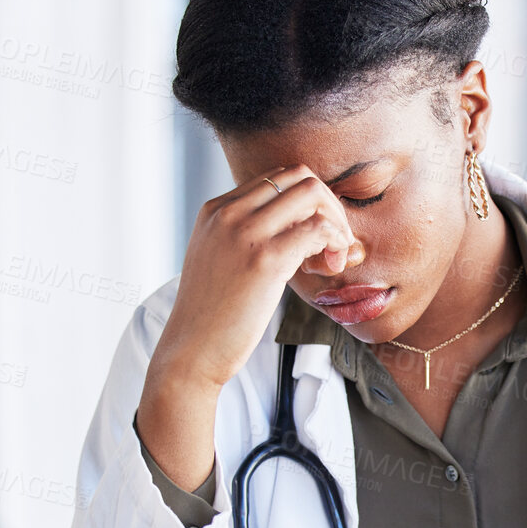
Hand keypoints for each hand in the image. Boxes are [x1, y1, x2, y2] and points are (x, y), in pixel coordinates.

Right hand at [154, 165, 359, 393]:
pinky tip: (330, 267)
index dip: (306, 203)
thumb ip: (242, 236)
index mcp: (215, 209)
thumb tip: (290, 230)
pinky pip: (318, 228)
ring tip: (332, 258)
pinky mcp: (265, 259)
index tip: (315, 236)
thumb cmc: (211, 315)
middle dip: (327, 204)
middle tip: (334, 242)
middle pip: (298, 177)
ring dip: (336, 222)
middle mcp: (228, 212)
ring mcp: (246, 232)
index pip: (277, 179)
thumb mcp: (217, 259)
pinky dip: (335, 241)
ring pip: (312, 194)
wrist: (191, 351)